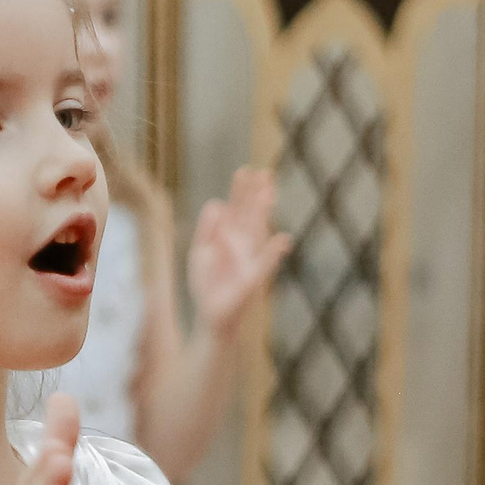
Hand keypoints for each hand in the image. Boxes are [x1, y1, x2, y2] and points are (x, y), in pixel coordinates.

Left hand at [188, 166, 290, 336]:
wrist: (211, 313)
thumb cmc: (207, 283)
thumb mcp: (201, 252)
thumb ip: (206, 229)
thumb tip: (216, 203)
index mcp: (230, 237)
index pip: (237, 209)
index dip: (242, 191)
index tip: (245, 170)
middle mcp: (244, 245)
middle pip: (251, 215)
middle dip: (256, 194)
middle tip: (263, 172)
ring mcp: (250, 259)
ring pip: (259, 232)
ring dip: (264, 214)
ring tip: (269, 193)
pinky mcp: (253, 279)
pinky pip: (265, 264)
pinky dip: (274, 253)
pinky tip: (283, 239)